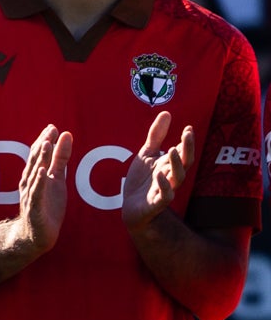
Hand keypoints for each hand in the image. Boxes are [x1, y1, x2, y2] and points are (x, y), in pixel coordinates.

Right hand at [7, 123, 73, 256]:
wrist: (37, 235)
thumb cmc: (47, 206)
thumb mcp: (57, 179)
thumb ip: (60, 158)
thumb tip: (66, 135)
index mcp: (35, 175)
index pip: (38, 154)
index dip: (44, 140)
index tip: (52, 127)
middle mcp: (29, 183)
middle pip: (35, 161)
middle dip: (42, 145)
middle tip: (50, 130)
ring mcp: (30, 196)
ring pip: (34, 174)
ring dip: (40, 159)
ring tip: (46, 144)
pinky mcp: (34, 209)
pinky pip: (36, 193)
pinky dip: (38, 182)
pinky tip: (42, 172)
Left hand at [122, 111, 196, 232]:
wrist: (131, 207)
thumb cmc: (142, 180)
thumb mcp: (147, 154)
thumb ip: (156, 135)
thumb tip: (166, 112)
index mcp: (170, 165)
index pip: (183, 151)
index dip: (186, 140)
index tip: (187, 128)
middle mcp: (171, 177)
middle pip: (184, 163)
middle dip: (187, 149)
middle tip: (186, 134)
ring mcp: (165, 190)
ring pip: (177, 178)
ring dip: (176, 164)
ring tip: (171, 150)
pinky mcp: (156, 204)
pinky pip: (165, 196)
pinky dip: (164, 186)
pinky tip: (159, 174)